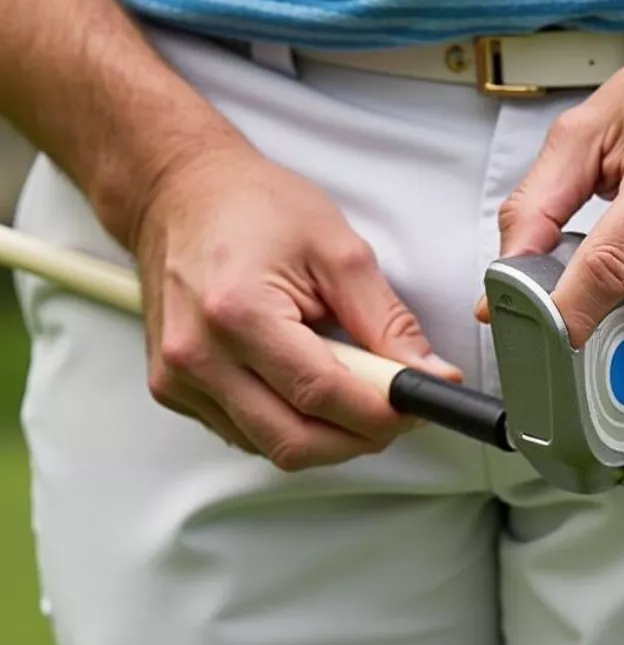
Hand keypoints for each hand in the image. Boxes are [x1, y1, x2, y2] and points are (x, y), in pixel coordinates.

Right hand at [131, 139, 460, 469]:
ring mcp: (179, 379)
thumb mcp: (339, 251)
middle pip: (296, 442)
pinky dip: (290, 425)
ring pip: (274, 449)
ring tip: (348, 387)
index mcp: (238, 313)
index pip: (322, 395)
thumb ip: (388, 322)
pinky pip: (247, 436)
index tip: (415, 407)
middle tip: (391, 409)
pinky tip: (304, 387)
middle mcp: (198, 355)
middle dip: (358, 437)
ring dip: (326, 436)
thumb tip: (428, 375)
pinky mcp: (174, 391)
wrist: (179, 194)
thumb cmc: (253, 208)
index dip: (380, 413)